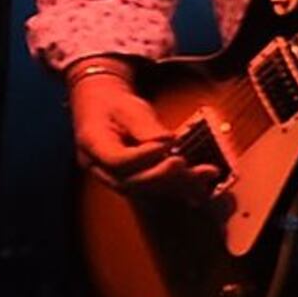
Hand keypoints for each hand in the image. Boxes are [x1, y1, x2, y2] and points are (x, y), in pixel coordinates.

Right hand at [68, 68, 224, 207]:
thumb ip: (143, 126)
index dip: (143, 156)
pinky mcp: (134, 182)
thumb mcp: (127, 107)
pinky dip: (181, 186)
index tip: (169, 141)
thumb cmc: (115, 106)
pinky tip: (204, 181)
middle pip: (130, 182)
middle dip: (161, 176)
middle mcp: (100, 168)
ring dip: (177, 184)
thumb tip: (167, 141)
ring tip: (205, 172)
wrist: (104, 111)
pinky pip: (156, 189)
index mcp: (92, 144)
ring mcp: (116, 178)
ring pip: (146, 190)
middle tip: (183, 162)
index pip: (116, 160)